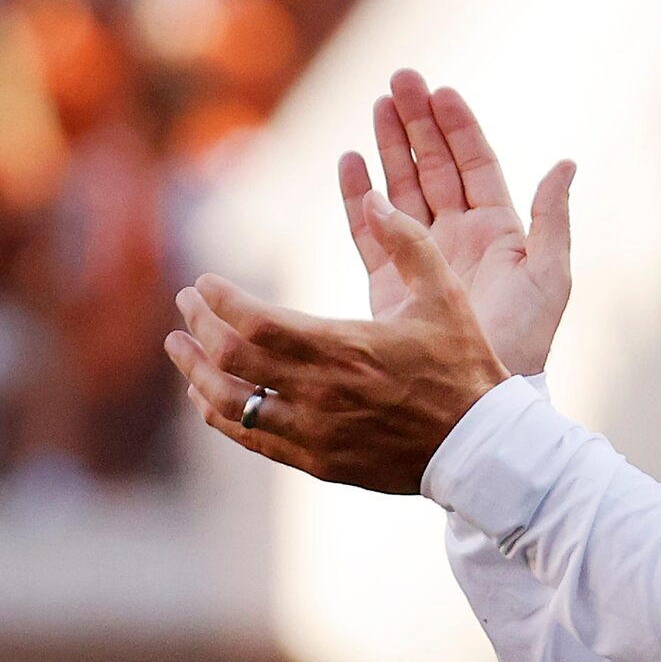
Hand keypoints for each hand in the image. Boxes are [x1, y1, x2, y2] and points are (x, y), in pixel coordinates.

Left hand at [164, 190, 508, 494]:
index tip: (204, 282)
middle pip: (229, 358)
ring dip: (195, 373)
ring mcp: (314, 432)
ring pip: (229, 404)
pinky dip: (220, 416)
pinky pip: (251, 439)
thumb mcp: (445, 294)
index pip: (253, 320)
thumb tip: (374, 200)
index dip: (218, 299)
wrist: (480, 446)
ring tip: (180, 350)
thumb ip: (408, 242)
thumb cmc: (464, 365)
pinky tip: (209, 398)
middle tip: (185, 305)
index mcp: (342, 347)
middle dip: (197, 327)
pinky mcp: (317, 461)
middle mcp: (318, 392)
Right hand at [349, 68, 574, 373]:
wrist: (481, 395)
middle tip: (399, 79)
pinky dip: (358, 196)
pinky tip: (349, 163)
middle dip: (416, 123)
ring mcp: (422, 255)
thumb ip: (553, 219)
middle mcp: (459, 236)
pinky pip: (369, 228)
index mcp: (499, 231)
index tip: (441, 90)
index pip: (475, 164)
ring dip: (388, 148)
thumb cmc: (526, 339)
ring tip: (375, 105)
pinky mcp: (390, 280)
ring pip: (401, 188)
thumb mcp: (550, 276)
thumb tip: (566, 163)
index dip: (458, 127)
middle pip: (434, 166)